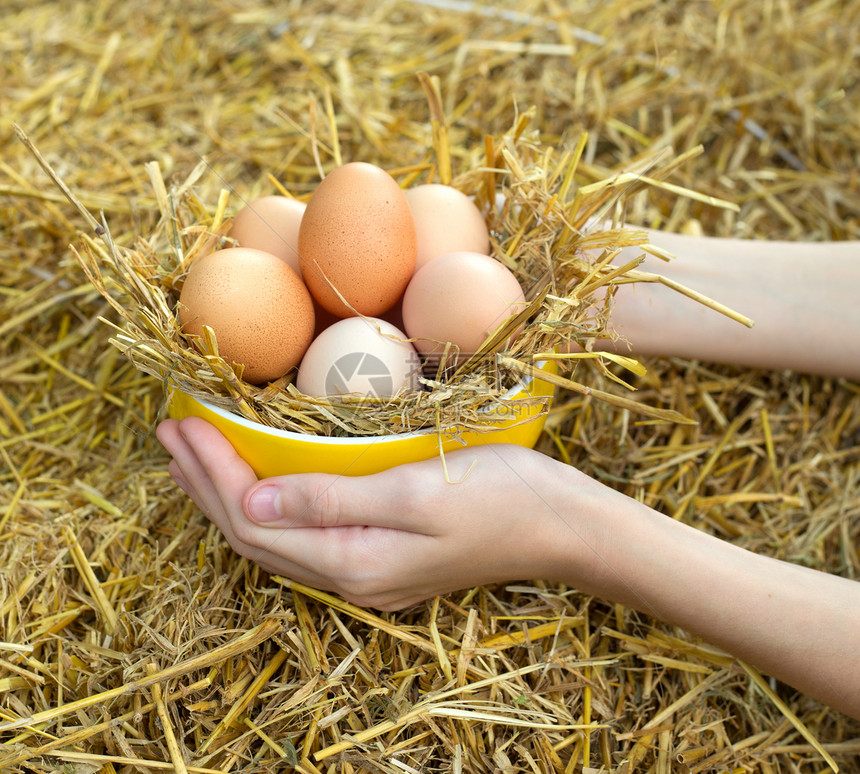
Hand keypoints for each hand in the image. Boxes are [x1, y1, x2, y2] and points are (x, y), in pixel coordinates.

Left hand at [155, 417, 602, 609]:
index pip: (256, 520)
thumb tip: (254, 501)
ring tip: (199, 455)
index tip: (182, 424)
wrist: (562, 527)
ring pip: (275, 538)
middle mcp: (352, 577)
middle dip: (205, 485)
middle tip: (171, 434)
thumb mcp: (417, 490)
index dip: (212, 473)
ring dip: (231, 494)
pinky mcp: (382, 558)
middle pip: (254, 535)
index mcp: (355, 561)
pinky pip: (303, 536)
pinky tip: (263, 479)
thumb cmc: (502, 496)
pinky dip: (269, 503)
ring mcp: (367, 573)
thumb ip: (333, 501)